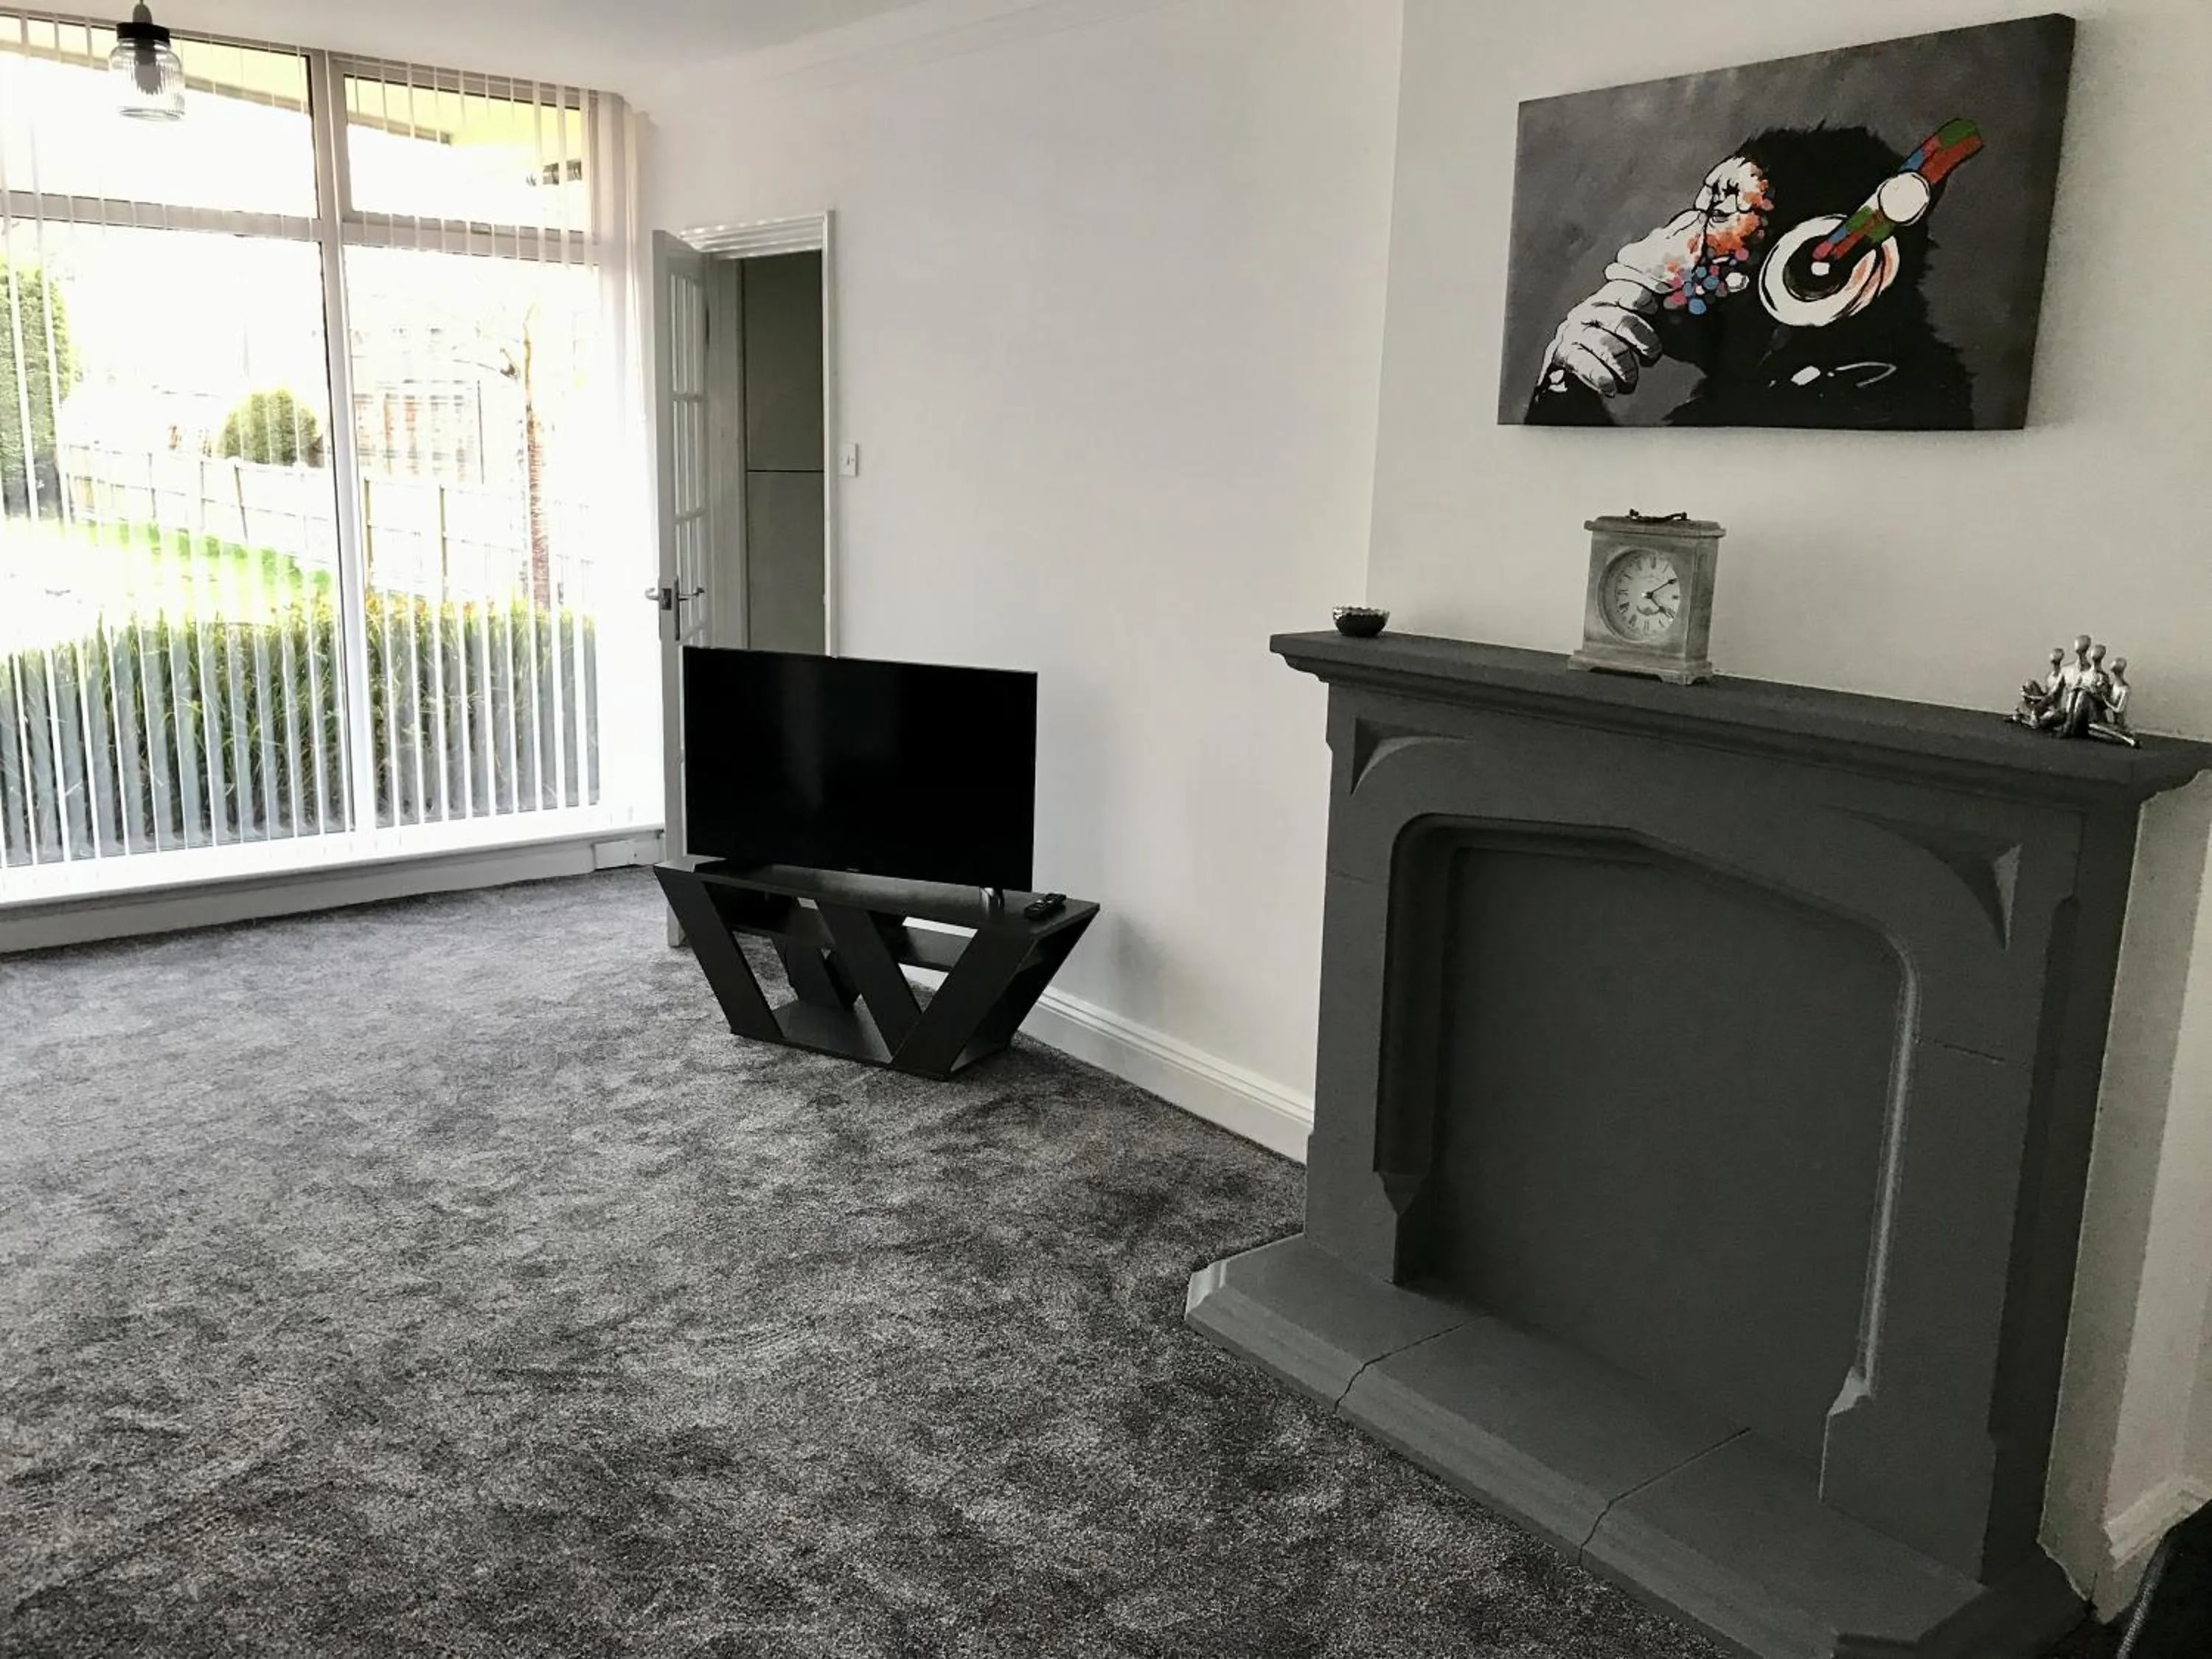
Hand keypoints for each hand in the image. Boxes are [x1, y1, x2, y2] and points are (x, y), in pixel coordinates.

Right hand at [1539, 278, 1664, 398]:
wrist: (1569, 380)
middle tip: (1653, 354)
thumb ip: (1652, 316)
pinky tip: (1610, 388)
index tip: (1654, 309)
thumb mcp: (1631, 328)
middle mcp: (1588, 311)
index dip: (1641, 296)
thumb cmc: (1610, 351)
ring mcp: (1574, 331)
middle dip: (1642, 337)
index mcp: (1607, 299)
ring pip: (1605, 344)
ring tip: (1632, 380)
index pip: (1624, 287)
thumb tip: (1677, 309)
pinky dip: (1600, 376)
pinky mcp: (1562, 353)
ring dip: (1624, 365)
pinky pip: (1583, 363)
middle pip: (1620, 319)